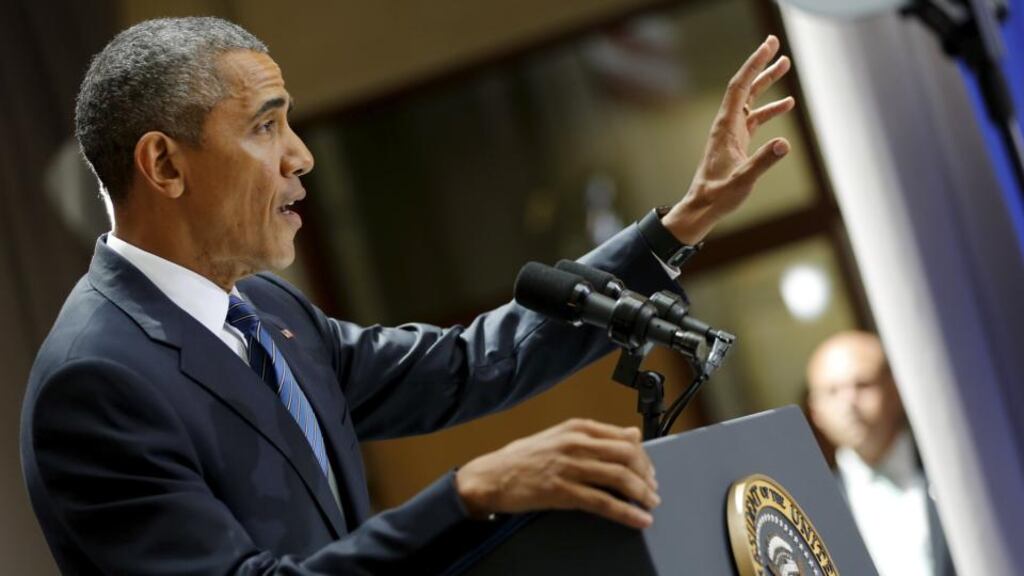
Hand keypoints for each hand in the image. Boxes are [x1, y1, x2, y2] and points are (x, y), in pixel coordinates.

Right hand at [455, 418, 659, 528]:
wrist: (491, 476)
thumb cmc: (522, 458)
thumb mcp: (561, 437)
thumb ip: (596, 436)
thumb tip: (632, 434)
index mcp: (576, 428)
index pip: (623, 437)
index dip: (643, 456)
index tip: (649, 470)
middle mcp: (575, 443)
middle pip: (626, 455)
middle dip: (646, 475)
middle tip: (653, 489)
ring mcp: (569, 467)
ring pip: (619, 478)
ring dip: (642, 494)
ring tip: (651, 505)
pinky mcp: (562, 491)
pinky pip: (603, 502)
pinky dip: (626, 512)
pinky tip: (638, 519)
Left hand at [664, 35, 795, 244]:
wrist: (703, 207)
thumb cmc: (718, 196)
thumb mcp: (743, 181)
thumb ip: (763, 162)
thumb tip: (784, 144)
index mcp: (726, 127)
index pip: (740, 87)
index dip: (754, 64)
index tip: (769, 45)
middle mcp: (727, 124)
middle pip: (746, 87)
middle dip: (761, 65)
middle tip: (776, 44)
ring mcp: (732, 132)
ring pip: (751, 100)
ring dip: (767, 82)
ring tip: (785, 65)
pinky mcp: (737, 142)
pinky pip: (755, 118)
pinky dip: (770, 109)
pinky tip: (787, 104)